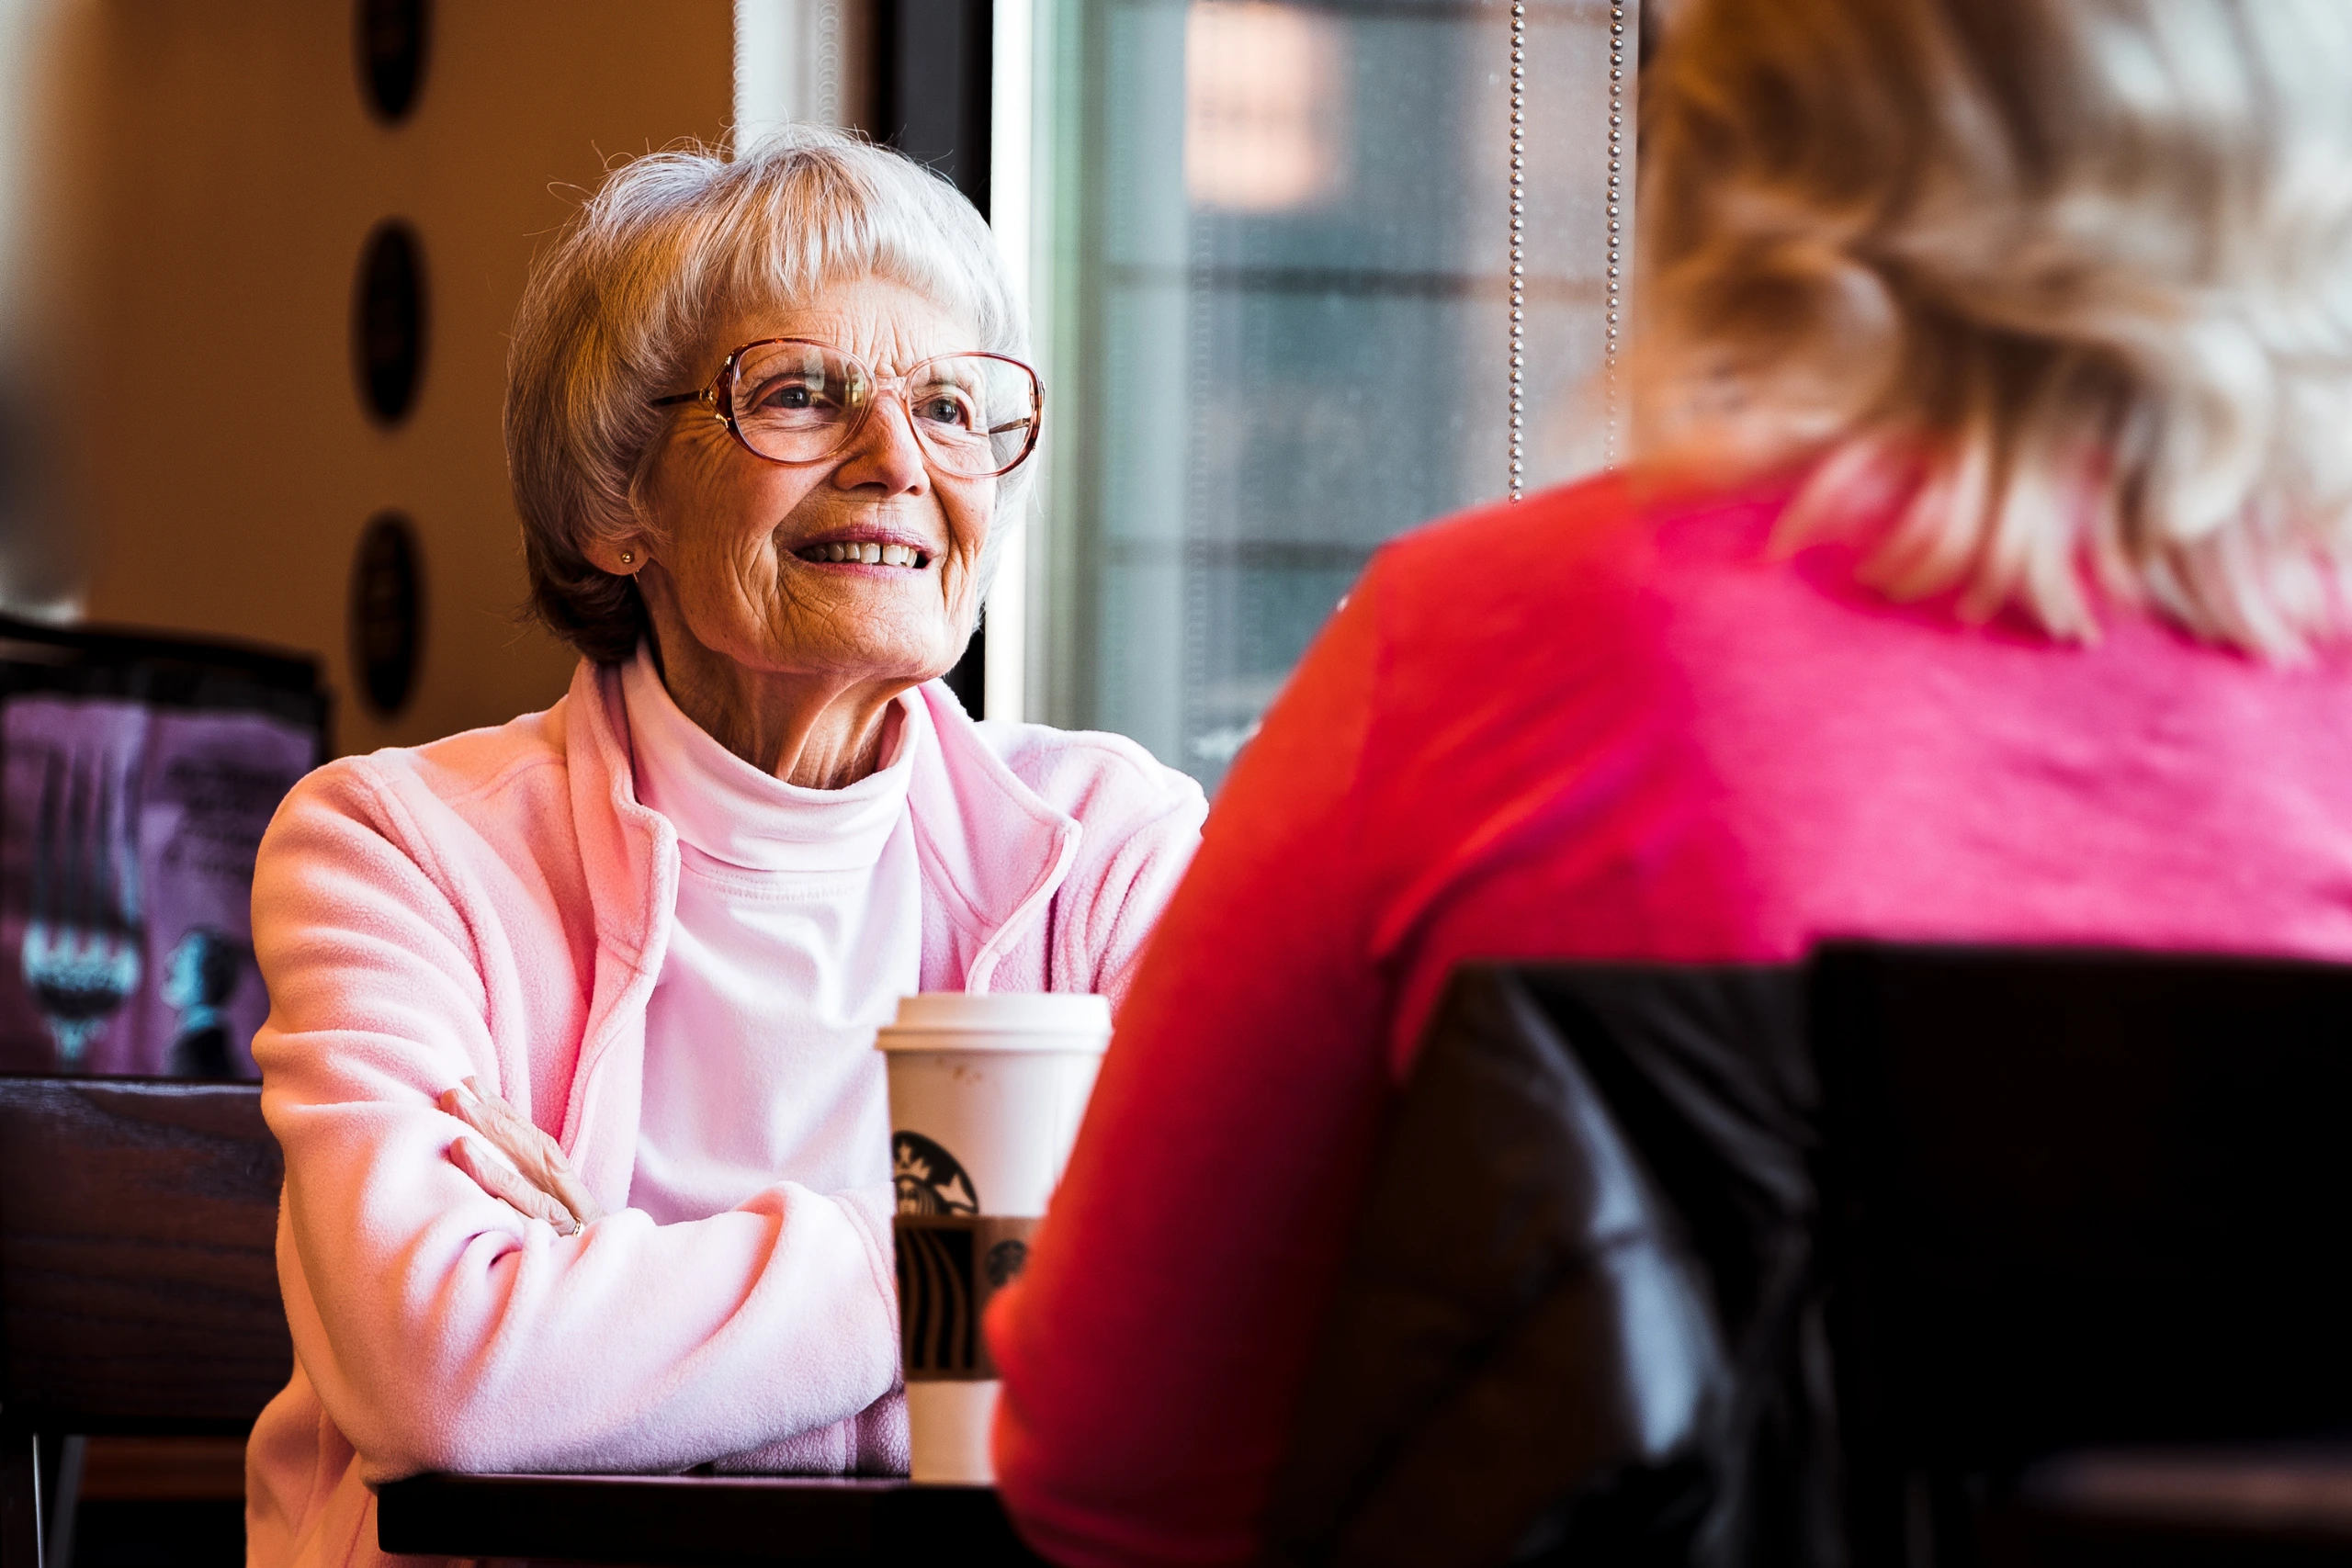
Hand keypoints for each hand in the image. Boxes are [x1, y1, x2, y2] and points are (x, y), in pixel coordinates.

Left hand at [439, 1077, 605, 1235]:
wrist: (600, 1261)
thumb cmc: (564, 1224)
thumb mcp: (547, 1187)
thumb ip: (520, 1156)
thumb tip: (479, 1114)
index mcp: (555, 1170)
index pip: (525, 1131)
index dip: (497, 1106)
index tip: (467, 1082)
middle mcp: (557, 1188)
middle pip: (523, 1151)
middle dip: (487, 1123)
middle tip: (451, 1097)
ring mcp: (555, 1219)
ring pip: (522, 1190)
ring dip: (491, 1167)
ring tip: (459, 1144)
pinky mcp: (551, 1247)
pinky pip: (527, 1230)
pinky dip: (511, 1216)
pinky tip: (488, 1204)